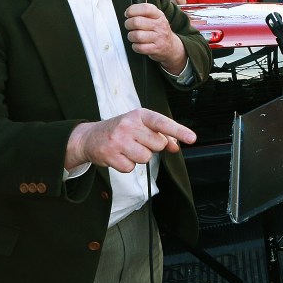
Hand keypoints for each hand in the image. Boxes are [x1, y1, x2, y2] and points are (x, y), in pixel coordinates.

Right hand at [66, 108, 195, 172]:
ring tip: (128, 149)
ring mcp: (118, 140)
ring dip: (139, 157)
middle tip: (138, 141)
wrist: (90, 137)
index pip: (162, 122)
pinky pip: (131, 168)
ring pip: (145, 158)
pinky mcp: (110, 155)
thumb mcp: (141, 126)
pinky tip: (119, 156)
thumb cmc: (121, 130)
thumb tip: (176, 146)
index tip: (192, 138)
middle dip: (152, 146)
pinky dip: (127, 165)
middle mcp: (128, 125)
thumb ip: (162, 135)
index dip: (178, 131)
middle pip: (157, 145)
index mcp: (139, 115)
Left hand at [124, 3, 186, 73]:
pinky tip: (138, 44)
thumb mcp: (156, 18)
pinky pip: (139, 47)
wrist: (171, 46)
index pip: (145, 8)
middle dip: (128, 24)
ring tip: (133, 36)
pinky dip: (135, 46)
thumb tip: (128, 12)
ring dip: (131, 36)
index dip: (132, 10)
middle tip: (129, 26)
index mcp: (159, 15)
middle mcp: (160, 25)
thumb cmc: (159, 31)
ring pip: (136, 35)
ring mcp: (159, 38)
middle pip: (136, 22)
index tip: (128, 14)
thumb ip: (144, 12)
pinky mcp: (156, 49)